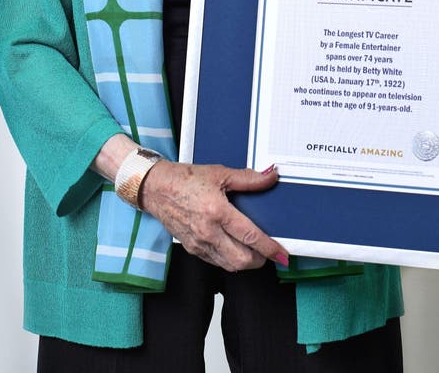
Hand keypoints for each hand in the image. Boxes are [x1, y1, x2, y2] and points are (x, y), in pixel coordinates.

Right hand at [139, 160, 287, 271]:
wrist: (157, 188)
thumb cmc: (186, 179)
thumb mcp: (220, 173)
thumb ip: (248, 178)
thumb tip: (271, 176)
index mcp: (217, 211)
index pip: (250, 236)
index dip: (269, 248)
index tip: (282, 254)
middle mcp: (208, 232)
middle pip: (242, 260)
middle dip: (260, 259)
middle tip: (268, 251)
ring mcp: (199, 243)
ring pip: (230, 265)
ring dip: (245, 262)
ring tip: (253, 250)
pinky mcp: (192, 249)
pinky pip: (216, 262)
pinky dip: (229, 260)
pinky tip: (234, 248)